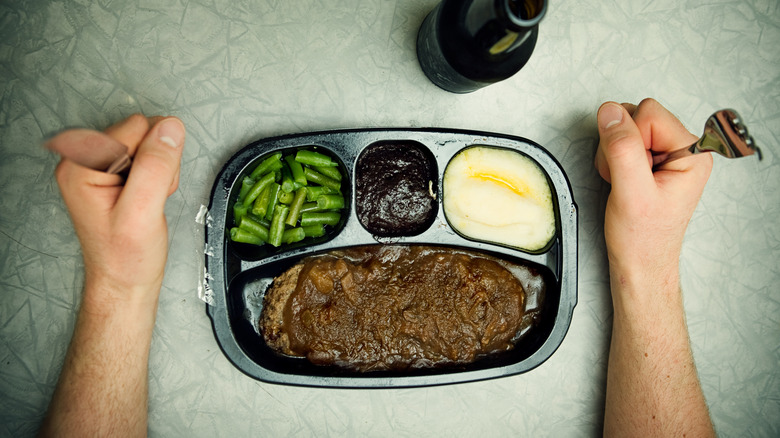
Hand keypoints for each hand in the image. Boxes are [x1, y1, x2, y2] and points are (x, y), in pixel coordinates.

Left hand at [51, 114, 184, 309]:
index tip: (147, 188)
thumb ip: (155, 167)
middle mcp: (85, 161)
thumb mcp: (142, 213)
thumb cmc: (125, 258)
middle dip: (158, 164)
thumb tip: (170, 129)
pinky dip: (159, 178)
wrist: (124, 282)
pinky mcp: (113, 174)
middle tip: (149, 198)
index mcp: (81, 165)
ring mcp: (99, 167)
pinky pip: (150, 158)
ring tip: (148, 203)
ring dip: (161, 173)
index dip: (155, 158)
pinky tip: (149, 201)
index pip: (135, 128)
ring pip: (150, 145)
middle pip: (142, 133)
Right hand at [594, 98, 711, 280]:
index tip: (631, 170)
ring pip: (626, 129)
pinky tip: (620, 181)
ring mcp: (666, 155)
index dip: (628, 139)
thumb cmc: (643, 239)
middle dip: (619, 145)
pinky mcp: (651, 162)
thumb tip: (611, 113)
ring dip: (613, 154)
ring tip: (622, 182)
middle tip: (625, 178)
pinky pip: (622, 143)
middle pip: (637, 117)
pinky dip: (612, 161)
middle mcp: (683, 150)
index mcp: (692, 153)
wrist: (639, 264)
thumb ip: (622, 148)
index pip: (649, 113)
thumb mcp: (631, 192)